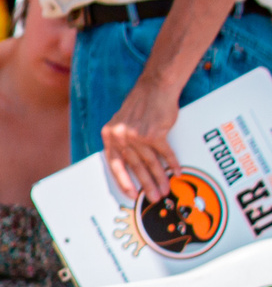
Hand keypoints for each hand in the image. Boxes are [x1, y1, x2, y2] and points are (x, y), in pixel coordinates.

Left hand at [101, 73, 180, 201]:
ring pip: (150, 163)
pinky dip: (172, 163)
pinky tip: (177, 172)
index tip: (131, 194)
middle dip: (145, 184)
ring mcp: (137, 135)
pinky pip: (165, 153)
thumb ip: (121, 141)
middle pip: (135, 167)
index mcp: (109, 136)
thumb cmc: (140, 106)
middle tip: (154, 197)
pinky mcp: (154, 133)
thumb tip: (128, 164)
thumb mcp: (121, 123)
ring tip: (166, 189)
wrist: (154, 89)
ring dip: (159, 178)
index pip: (114, 164)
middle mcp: (121, 137)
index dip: (123, 181)